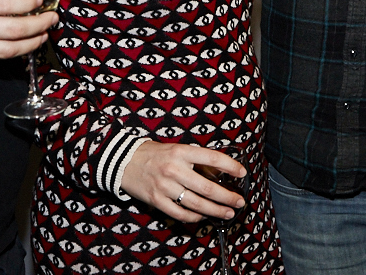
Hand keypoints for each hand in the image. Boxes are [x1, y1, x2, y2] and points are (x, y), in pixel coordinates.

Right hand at [0, 0, 56, 68]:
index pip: (7, 4)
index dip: (29, 3)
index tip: (40, 0)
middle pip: (15, 30)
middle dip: (39, 25)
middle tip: (52, 18)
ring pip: (9, 50)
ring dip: (32, 43)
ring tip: (44, 35)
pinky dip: (13, 53)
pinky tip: (23, 46)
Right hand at [121, 141, 246, 222]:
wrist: (123, 161)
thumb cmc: (154, 154)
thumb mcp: (176, 148)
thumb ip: (195, 158)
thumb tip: (219, 170)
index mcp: (181, 151)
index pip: (212, 157)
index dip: (230, 166)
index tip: (242, 173)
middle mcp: (174, 169)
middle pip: (208, 187)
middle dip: (228, 197)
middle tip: (240, 201)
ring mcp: (165, 186)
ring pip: (197, 204)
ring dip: (216, 210)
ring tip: (228, 212)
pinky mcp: (157, 201)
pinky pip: (181, 214)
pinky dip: (196, 217)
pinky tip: (204, 216)